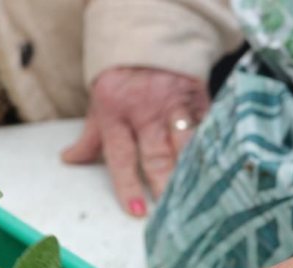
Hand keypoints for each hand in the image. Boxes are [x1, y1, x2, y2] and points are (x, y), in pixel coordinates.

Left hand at [63, 67, 209, 217]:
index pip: (121, 156)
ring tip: (201, 195)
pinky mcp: (200, 97)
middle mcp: (146, 111)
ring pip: (186, 142)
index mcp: (116, 113)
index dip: (128, 185)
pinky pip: (208, 125)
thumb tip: (70, 160)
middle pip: (157, 154)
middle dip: (165, 184)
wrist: (149, 33)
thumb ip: (90, 137)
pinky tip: (222, 167)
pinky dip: (214, 146)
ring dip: (192, 170)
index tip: (136, 209)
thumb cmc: (122, 75)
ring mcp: (175, 104)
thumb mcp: (100, 102)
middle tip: (172, 210)